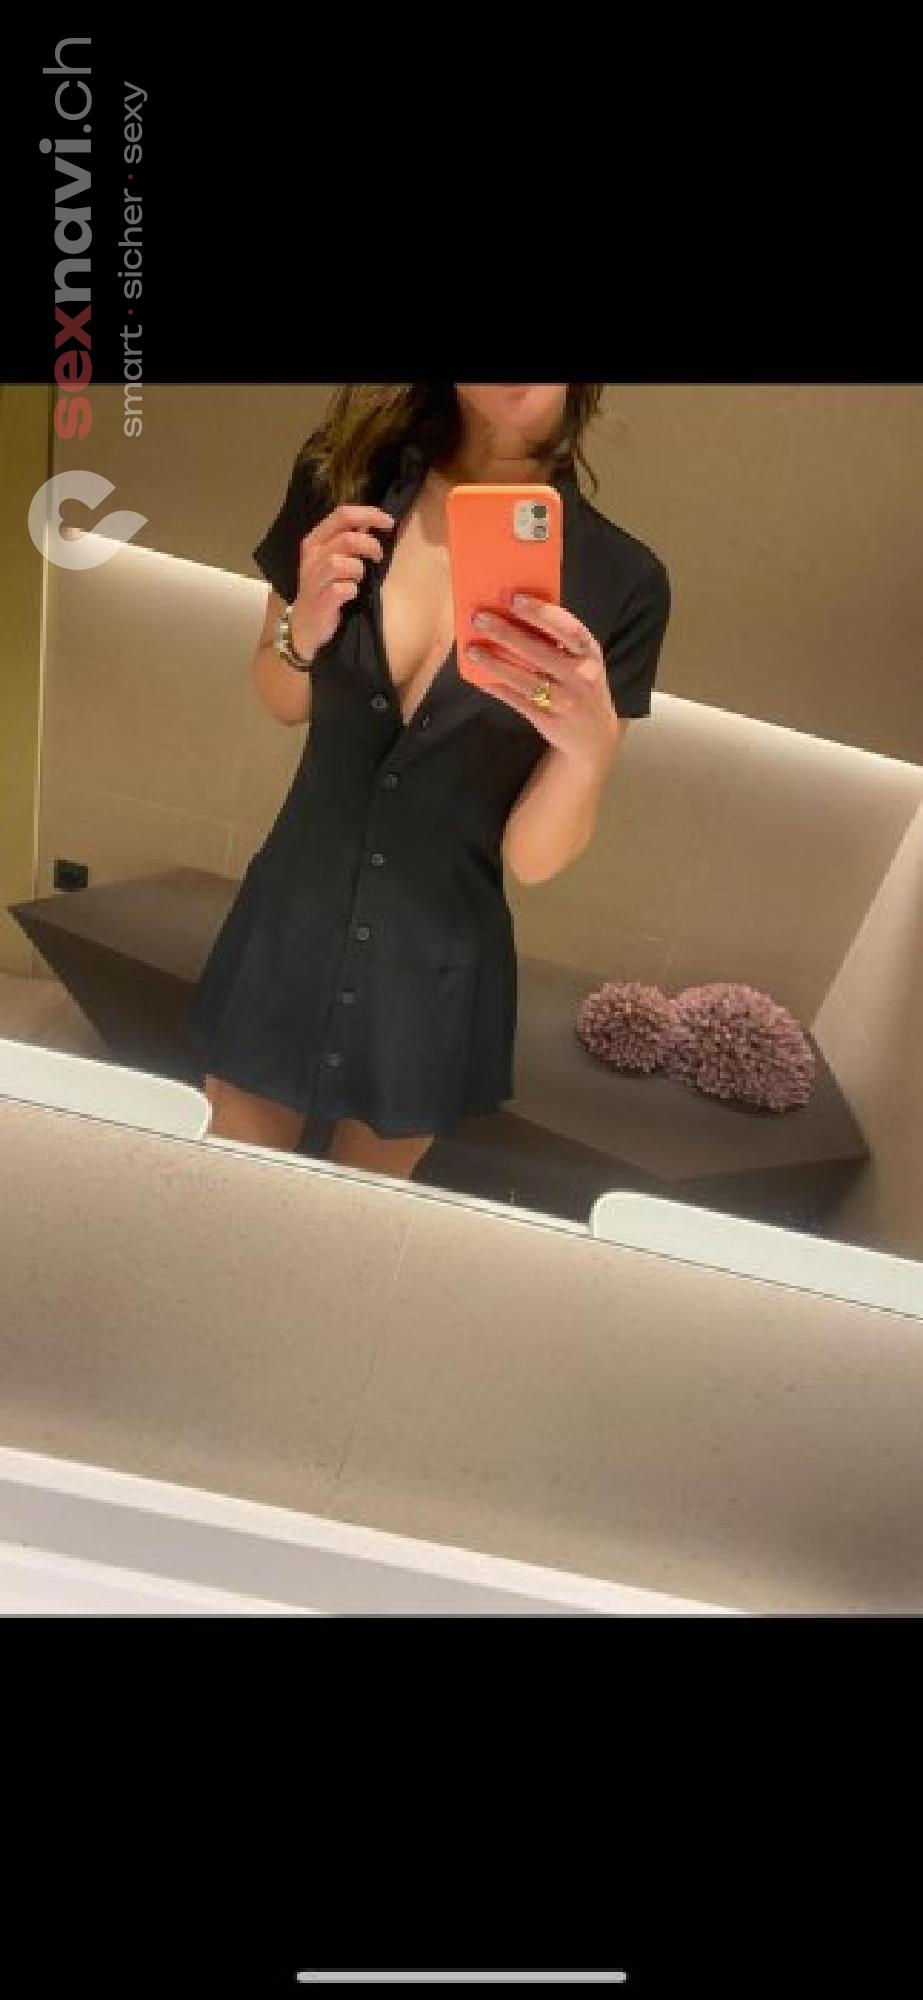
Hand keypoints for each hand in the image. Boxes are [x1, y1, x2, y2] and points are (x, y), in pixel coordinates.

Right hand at [290, 502, 394, 658]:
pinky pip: (342, 589)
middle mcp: (312, 556)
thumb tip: (371, 522)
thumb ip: (348, 540)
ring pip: (341, 563)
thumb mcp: (331, 559)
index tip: (389, 522)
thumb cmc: (323, 588)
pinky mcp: (321, 601)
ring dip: (359, 569)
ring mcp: (314, 579)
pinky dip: (353, 590)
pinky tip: (352, 594)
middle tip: (378, 556)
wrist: (304, 625)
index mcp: (315, 540)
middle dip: (371, 545)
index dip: (369, 514)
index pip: (342, 514)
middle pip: (347, 538)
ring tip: (360, 578)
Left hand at [465, 595, 621, 774]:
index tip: (514, 598)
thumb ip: (558, 640)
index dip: (541, 612)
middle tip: (479, 618)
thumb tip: (513, 613)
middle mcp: (582, 676)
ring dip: (495, 663)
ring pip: (525, 679)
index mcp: (590, 652)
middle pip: (540, 652)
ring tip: (472, 649)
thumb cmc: (580, 685)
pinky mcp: (549, 720)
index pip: (567, 628)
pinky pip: (517, 701)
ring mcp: (566, 701)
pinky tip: (479, 676)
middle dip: (506, 633)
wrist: (595, 737)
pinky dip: (496, 687)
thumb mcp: (580, 660)